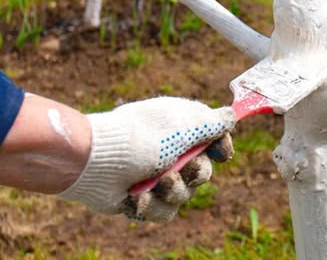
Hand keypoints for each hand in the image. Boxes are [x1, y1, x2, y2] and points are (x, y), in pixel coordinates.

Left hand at [59, 98, 234, 221]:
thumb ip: (210, 123)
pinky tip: (135, 196)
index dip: (221, 147)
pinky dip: (151, 205)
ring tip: (155, 184)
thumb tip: (232, 115)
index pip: (213, 138)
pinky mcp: (143, 198)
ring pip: (184, 195)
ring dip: (172, 191)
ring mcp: (156, 175)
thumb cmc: (140, 137)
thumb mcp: (181, 126)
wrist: (95, 162)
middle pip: (203, 171)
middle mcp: (171, 151)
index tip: (221, 152)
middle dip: (196, 174)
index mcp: (181, 128)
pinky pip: (163, 211)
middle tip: (184, 170)